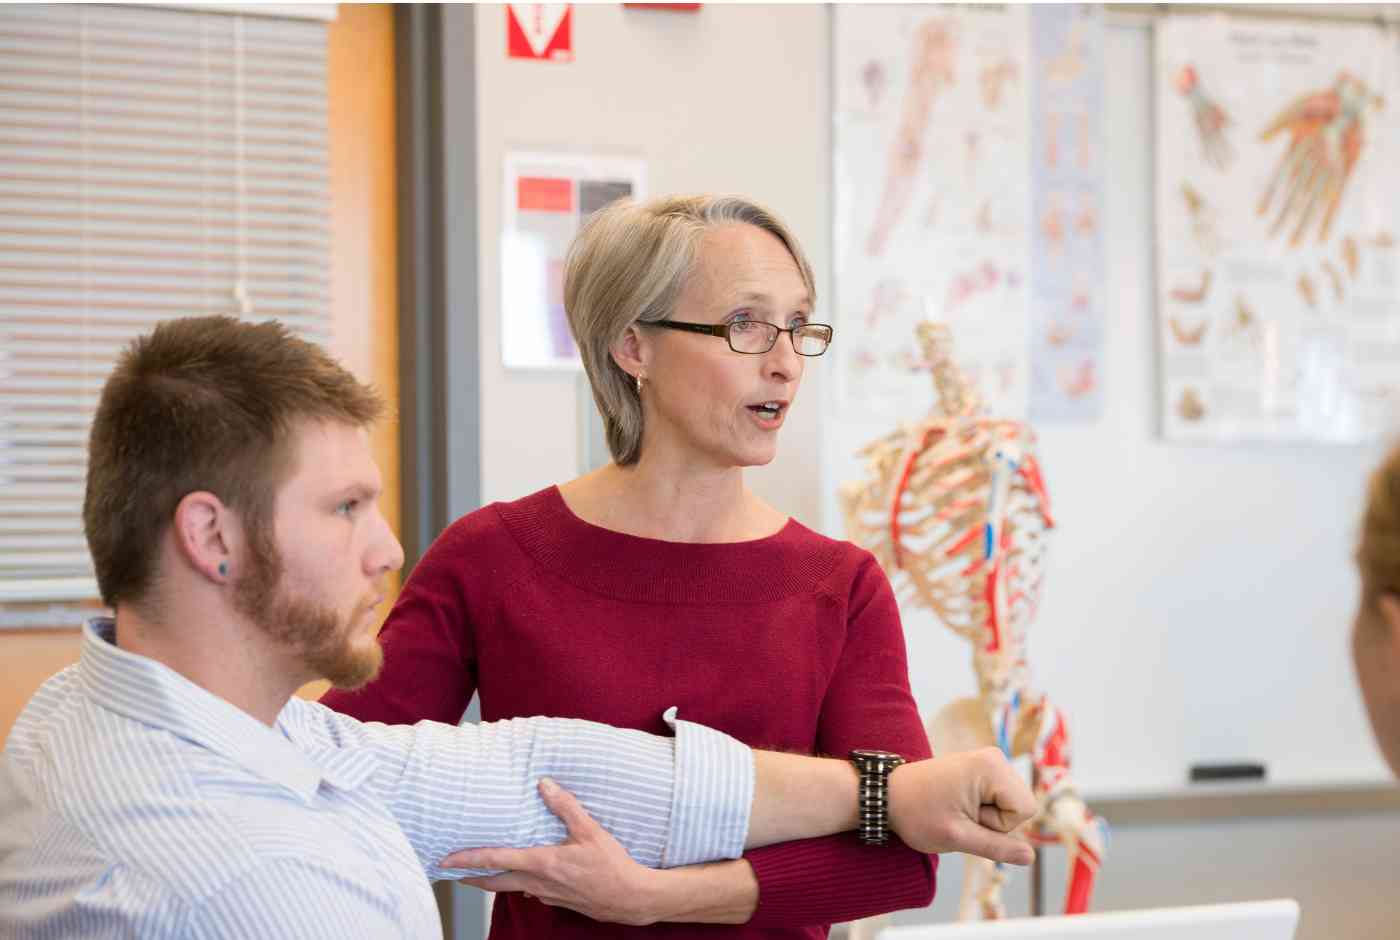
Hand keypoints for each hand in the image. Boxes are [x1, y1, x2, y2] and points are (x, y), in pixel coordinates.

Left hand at [440, 778, 660, 925]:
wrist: (630, 898)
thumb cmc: (611, 865)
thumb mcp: (590, 830)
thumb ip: (565, 806)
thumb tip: (544, 784)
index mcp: (542, 864)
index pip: (496, 861)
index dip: (468, 860)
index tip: (447, 861)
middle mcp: (538, 883)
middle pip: (495, 882)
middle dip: (471, 877)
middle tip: (452, 871)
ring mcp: (546, 895)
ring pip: (510, 889)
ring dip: (491, 881)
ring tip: (478, 873)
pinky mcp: (556, 901)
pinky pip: (529, 892)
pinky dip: (517, 884)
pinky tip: (521, 877)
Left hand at [887, 747, 1036, 864]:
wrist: (889, 794)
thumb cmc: (917, 814)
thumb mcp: (957, 837)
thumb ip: (997, 847)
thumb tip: (1030, 857)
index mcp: (991, 767)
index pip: (1024, 810)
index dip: (999, 825)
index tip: (967, 816)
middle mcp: (995, 757)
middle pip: (1020, 805)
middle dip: (994, 820)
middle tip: (958, 813)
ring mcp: (989, 760)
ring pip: (1011, 804)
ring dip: (988, 815)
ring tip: (956, 808)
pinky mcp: (982, 768)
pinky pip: (1000, 798)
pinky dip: (983, 808)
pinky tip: (958, 803)